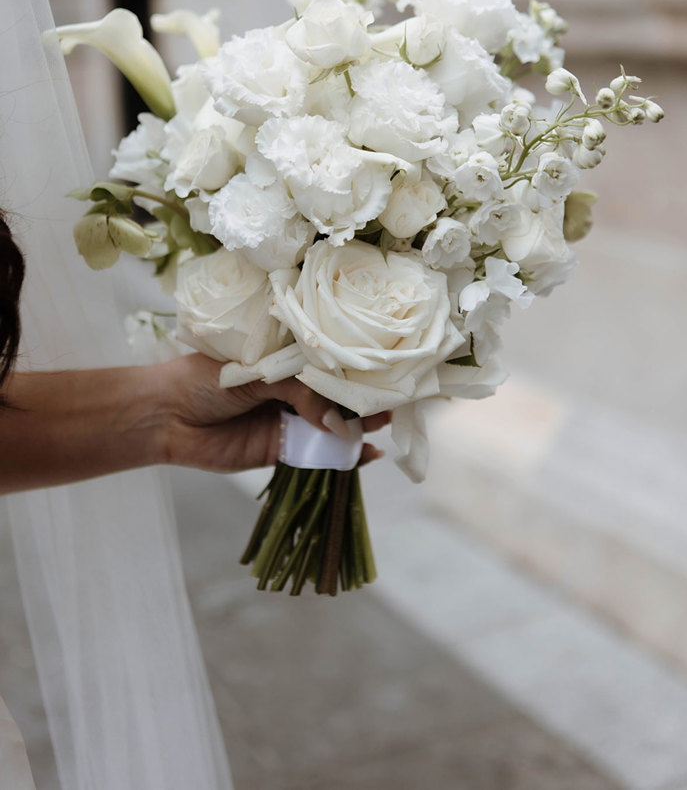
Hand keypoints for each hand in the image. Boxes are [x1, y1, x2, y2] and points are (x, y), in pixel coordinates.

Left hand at [155, 354, 389, 473]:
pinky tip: (365, 454)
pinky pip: (317, 454)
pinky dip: (341, 456)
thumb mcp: (257, 372)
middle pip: (334, 395)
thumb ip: (300, 391)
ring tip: (386, 424)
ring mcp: (286, 420)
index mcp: (282, 359)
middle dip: (363, 398)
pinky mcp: (280, 450)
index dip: (353, 366)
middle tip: (394, 399)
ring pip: (331, 425)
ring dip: (358, 427)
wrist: (164, 416)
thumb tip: (337, 421)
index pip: (326, 360)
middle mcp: (289, 389)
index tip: (384, 368)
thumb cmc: (203, 378)